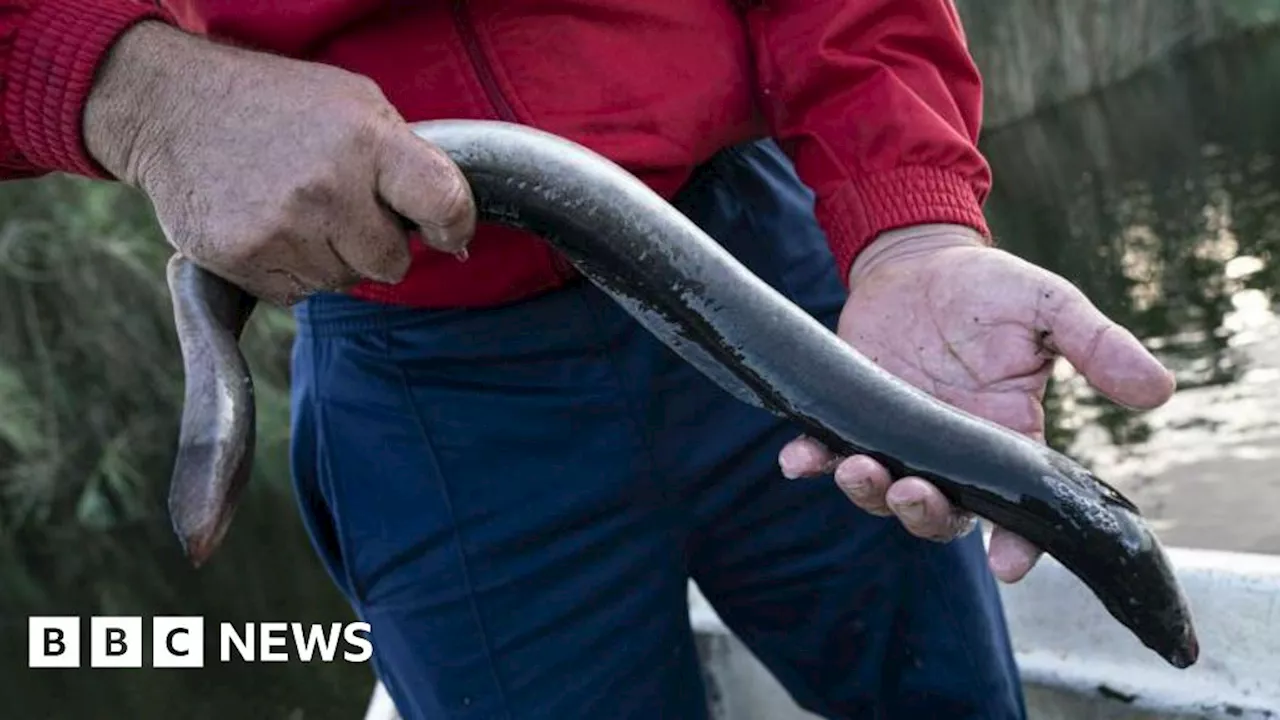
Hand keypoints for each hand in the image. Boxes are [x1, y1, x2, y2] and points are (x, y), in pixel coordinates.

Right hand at [83, 22, 474, 305]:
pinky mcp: (243, 259)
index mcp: (367, 141)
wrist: (173, 107)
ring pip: (341, 282)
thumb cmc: (278, 106)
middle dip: (376, 245)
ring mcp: (282, 228)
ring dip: (328, 258)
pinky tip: (268, 226)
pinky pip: (297, 294)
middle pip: (391, 263)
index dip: (453, 227)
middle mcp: (326, 187)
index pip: (444, 203)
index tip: (445, 233)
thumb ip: (406, 159)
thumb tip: (449, 223)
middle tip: (341, 206)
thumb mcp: (355, 104)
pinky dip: (290, 270)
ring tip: (295, 208)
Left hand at [779, 224, 1175, 582]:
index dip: (1017, 543)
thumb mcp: (1050, 307)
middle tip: (912, 493)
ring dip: (868, 493)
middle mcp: (950, 453)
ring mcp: (898, 440)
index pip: (1016, 508)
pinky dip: (810, 461)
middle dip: (924, 514)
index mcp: (1006, 438)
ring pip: (883, 493)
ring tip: (858, 468)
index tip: (1010, 564)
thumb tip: (1158, 390)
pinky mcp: (851, 418)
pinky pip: (826, 453)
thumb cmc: (990, 288)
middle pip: (940, 513)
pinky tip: (797, 459)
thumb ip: (1097, 347)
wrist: (919, 260)